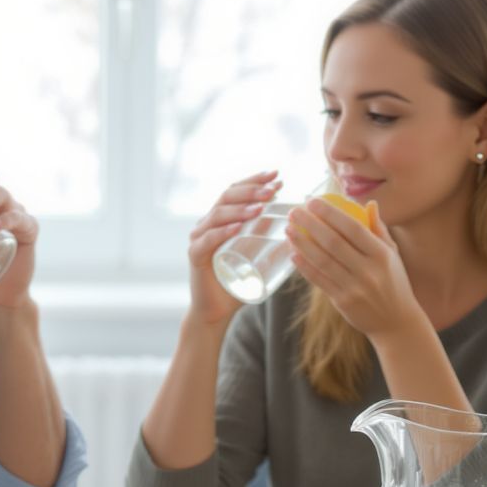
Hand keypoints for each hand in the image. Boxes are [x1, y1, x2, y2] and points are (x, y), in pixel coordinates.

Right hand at [187, 170, 281, 323]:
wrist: (217, 310)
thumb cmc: (237, 282)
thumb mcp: (256, 252)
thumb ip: (266, 234)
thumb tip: (292, 216)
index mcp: (221, 219)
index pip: (236, 190)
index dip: (255, 180)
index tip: (277, 175)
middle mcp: (207, 223)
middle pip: (227, 197)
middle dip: (251, 190)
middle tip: (272, 190)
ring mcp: (198, 238)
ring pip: (218, 214)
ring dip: (241, 209)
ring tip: (261, 207)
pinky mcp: (195, 255)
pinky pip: (208, 239)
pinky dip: (223, 232)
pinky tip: (238, 227)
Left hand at [285, 199, 420, 341]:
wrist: (396, 322)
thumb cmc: (393, 281)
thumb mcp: (392, 254)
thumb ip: (379, 229)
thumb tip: (369, 203)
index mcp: (382, 254)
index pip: (353, 228)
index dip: (331, 214)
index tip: (313, 202)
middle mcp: (368, 270)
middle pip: (333, 243)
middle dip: (311, 224)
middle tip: (294, 211)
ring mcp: (355, 287)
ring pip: (323, 261)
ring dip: (302, 244)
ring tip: (289, 230)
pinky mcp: (342, 302)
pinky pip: (319, 280)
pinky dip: (305, 266)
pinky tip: (294, 253)